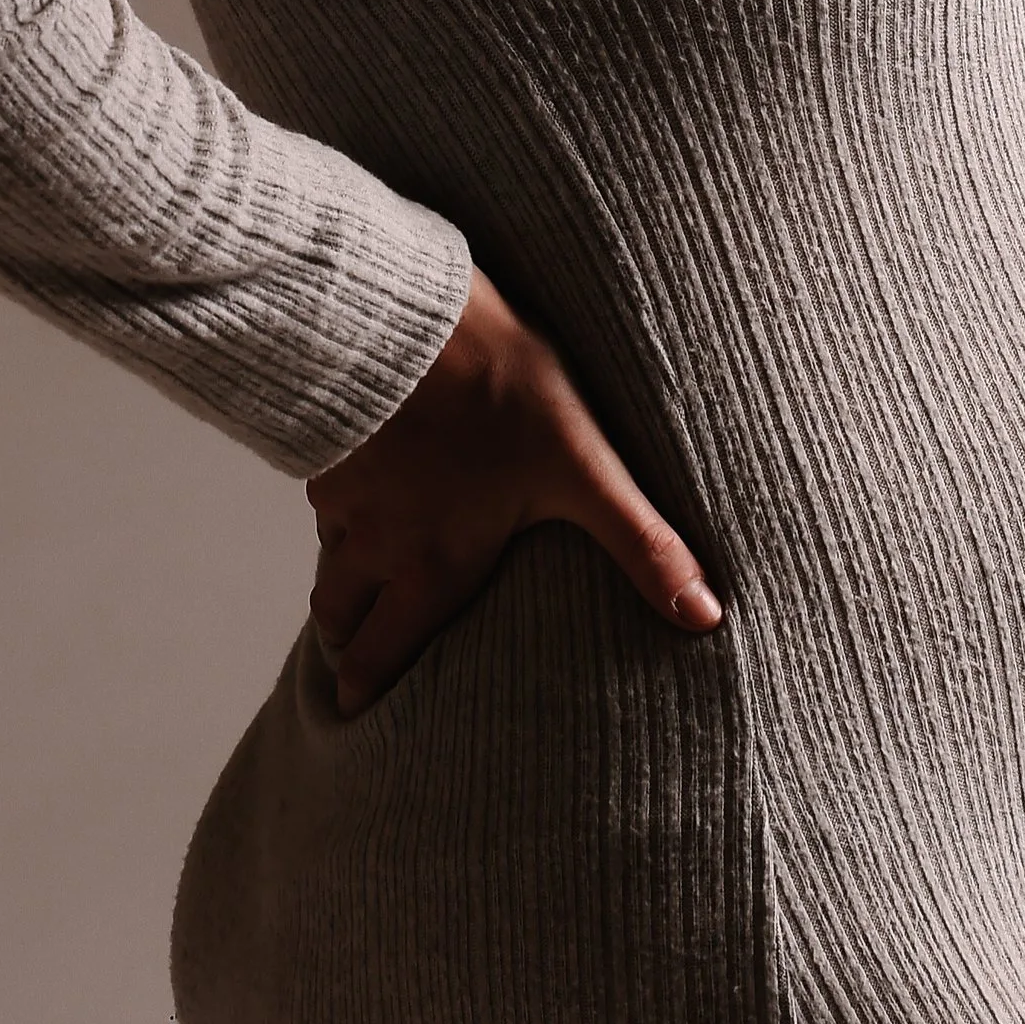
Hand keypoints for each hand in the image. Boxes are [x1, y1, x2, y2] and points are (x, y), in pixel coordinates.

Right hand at [304, 268, 724, 714]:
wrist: (407, 314)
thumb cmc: (498, 390)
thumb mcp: (585, 469)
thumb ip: (642, 544)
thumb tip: (704, 614)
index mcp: (437, 562)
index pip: (385, 651)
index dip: (366, 687)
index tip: (353, 710)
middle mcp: (379, 541)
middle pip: (339, 614)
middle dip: (345, 640)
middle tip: (349, 656)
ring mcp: (344, 491)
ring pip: (327, 551)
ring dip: (339, 570)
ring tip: (354, 577)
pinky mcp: (327, 439)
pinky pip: (320, 489)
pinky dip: (336, 501)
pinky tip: (357, 482)